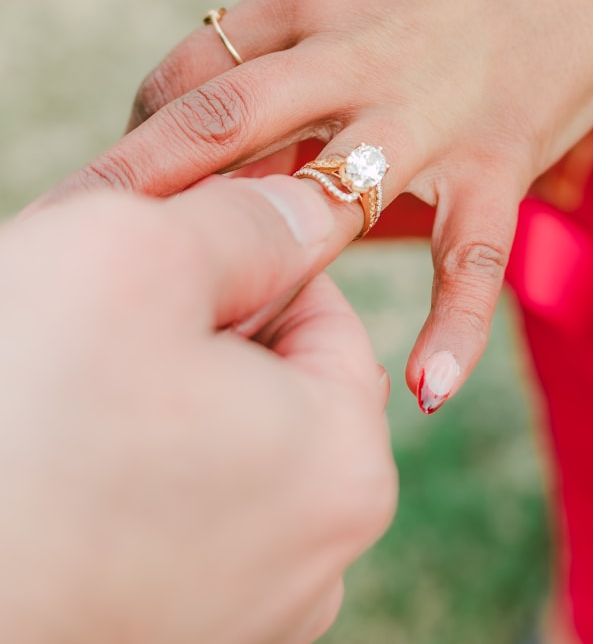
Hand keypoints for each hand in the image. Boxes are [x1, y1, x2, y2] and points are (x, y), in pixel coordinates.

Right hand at [0, 179, 395, 643]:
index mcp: (345, 469)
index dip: (234, 262)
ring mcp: (238, 618)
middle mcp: (311, 564)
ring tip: (57, 393)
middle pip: (266, 385)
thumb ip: (252, 219)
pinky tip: (46, 459)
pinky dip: (112, 472)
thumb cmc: (13, 416)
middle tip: (87, 331)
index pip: (322, 311)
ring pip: (205, 446)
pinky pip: (158, 516)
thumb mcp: (140, 251)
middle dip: (186, 336)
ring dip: (142, 400)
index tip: (149, 268)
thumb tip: (313, 206)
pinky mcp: (159, 641)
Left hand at [48, 0, 592, 405]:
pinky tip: (423, 389)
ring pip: (325, 191)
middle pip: (223, 122)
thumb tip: (224, 105)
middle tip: (89, 251)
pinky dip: (453, 327)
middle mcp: (359, 46)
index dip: (142, 134)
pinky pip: (472, 255)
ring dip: (263, 257)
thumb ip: (294, 27)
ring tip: (211, 324)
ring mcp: (431, 107)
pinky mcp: (503, 153)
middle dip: (144, 190)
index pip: (191, 69)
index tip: (126, 186)